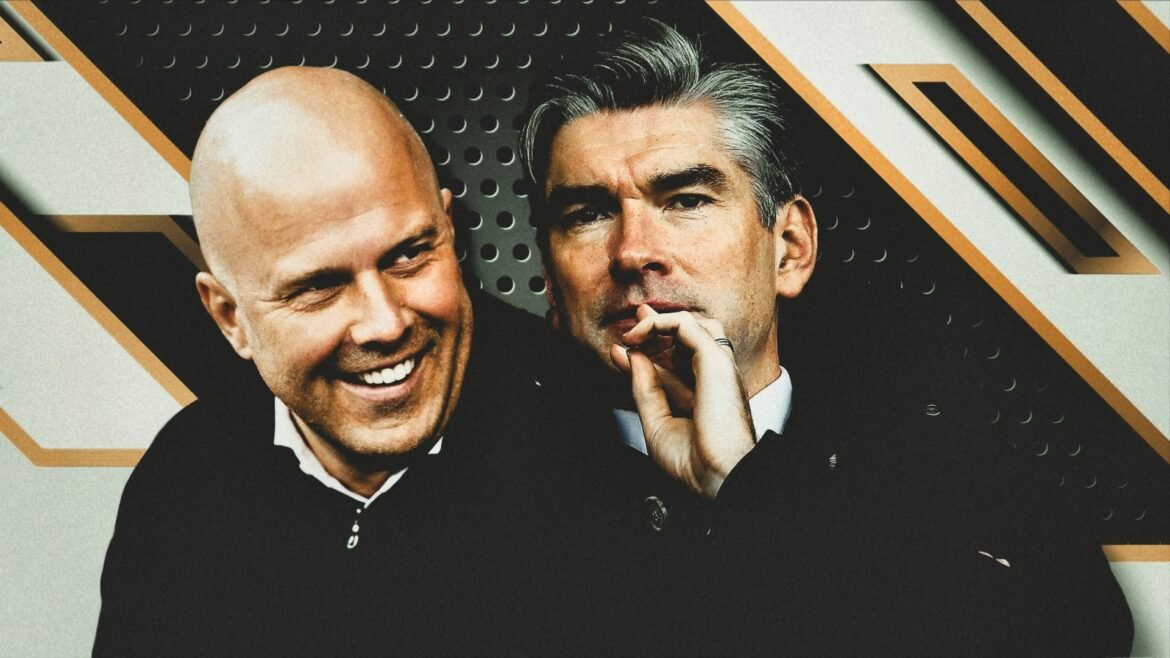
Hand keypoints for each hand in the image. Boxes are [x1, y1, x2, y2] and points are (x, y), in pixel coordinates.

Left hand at [610, 305, 754, 498]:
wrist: (717, 475)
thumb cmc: (694, 462)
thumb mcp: (657, 422)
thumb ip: (644, 388)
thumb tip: (629, 356)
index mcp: (703, 395)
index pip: (674, 362)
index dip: (648, 351)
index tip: (622, 350)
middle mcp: (712, 377)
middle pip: (685, 337)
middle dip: (656, 327)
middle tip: (630, 329)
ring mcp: (716, 365)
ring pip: (689, 324)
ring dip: (658, 323)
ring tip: (634, 333)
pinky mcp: (714, 357)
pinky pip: (684, 324)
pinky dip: (658, 323)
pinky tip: (639, 334)